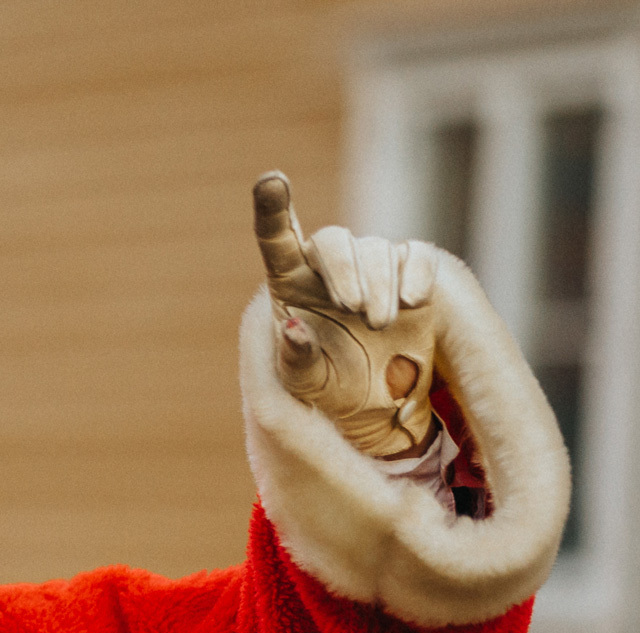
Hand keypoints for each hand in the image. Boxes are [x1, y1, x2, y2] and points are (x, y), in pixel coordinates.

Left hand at [253, 172, 445, 458]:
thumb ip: (294, 358)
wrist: (383, 399)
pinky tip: (413, 302)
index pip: (276, 239)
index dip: (272, 209)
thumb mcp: (307, 382)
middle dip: (344, 270)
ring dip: (378, 286)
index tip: (270, 181)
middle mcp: (329, 266)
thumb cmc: (331, 385)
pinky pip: (413, 254)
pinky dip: (413, 276)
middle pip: (333, 240)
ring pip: (375, 249)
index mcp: (291, 283)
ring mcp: (372, 264)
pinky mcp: (410, 268)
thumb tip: (291, 326)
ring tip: (380, 323)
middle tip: (353, 308)